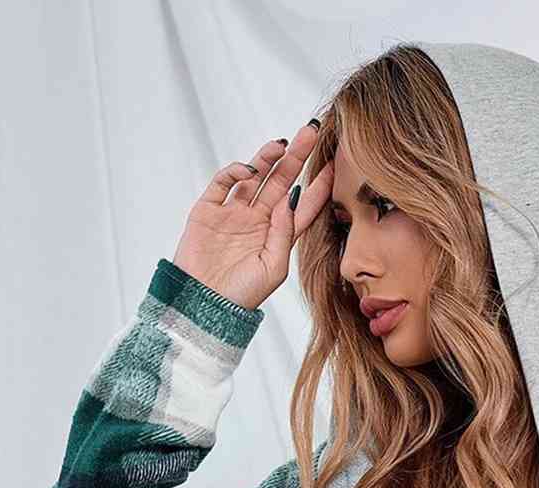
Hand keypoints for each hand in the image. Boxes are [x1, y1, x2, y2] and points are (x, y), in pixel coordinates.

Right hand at [171, 121, 335, 312]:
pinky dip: (235, 172)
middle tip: (310, 132)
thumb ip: (284, 234)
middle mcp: (258, 220)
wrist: (204, 304)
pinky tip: (249, 170)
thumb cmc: (242, 295)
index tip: (333, 165)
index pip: (303, 205)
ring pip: (254, 177)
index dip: (318, 185)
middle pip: (281, 182)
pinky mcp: (208, 210)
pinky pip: (224, 182)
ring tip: (281, 145)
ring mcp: (233, 213)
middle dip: (296, 158)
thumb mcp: (273, 268)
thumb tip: (290, 199)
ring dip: (267, 158)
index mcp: (278, 237)